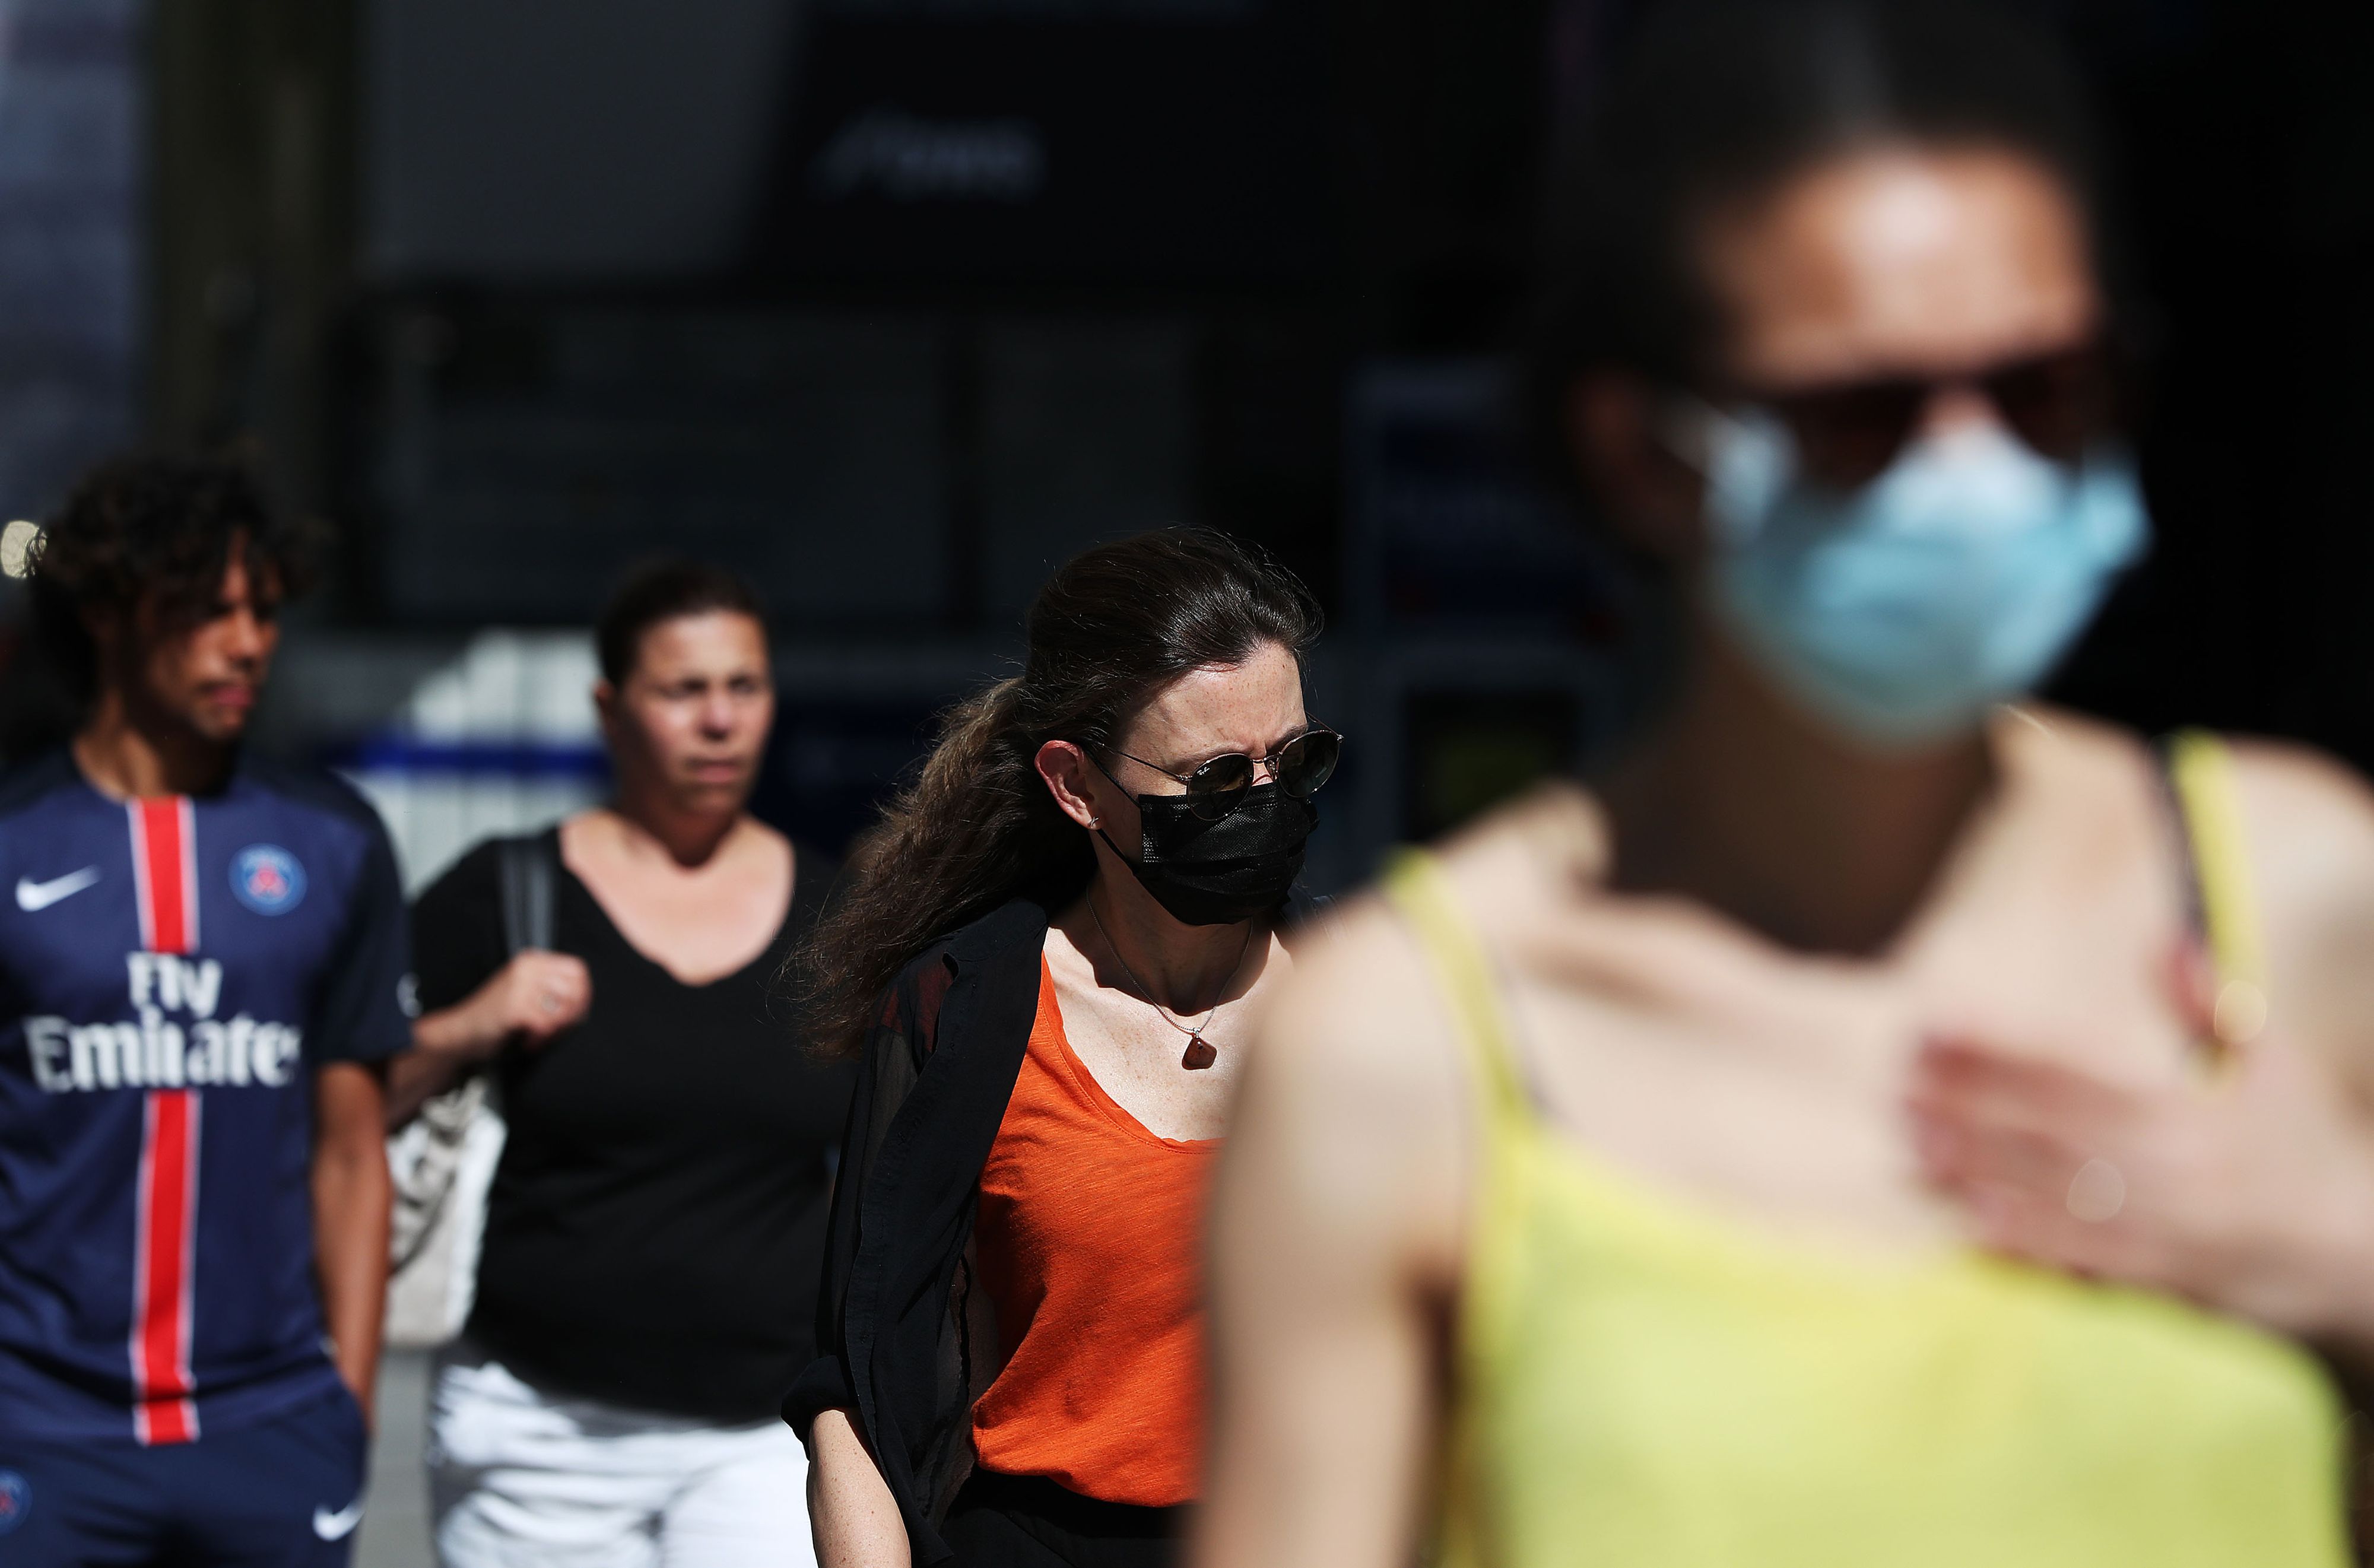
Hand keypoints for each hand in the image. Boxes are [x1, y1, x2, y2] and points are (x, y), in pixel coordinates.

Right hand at [466, 949, 590, 1053]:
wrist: (459, 1033)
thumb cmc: (496, 1019)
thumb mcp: (527, 994)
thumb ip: (553, 991)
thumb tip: (585, 1001)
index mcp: (532, 961)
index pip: (578, 969)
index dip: (583, 994)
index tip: (573, 1014)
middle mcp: (526, 968)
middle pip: (576, 989)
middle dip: (571, 1015)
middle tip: (554, 1030)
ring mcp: (519, 986)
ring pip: (564, 1007)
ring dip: (557, 1029)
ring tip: (540, 1036)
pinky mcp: (512, 1007)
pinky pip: (546, 1024)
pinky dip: (541, 1040)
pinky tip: (528, 1042)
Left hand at [1908, 948, 2373, 1347]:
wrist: (2354, 1248)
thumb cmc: (2298, 1144)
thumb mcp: (2269, 1063)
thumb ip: (2211, 1004)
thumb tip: (2169, 939)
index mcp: (2181, 1111)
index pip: (2064, 1073)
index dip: (1992, 1051)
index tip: (1929, 1029)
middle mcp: (2167, 1171)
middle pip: (2043, 1134)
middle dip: (1964, 1109)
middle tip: (1895, 1089)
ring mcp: (2164, 1231)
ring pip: (2052, 1197)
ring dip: (1976, 1172)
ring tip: (1911, 1147)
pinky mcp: (2163, 1282)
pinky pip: (2083, 1264)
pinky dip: (2027, 1245)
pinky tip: (1971, 1226)